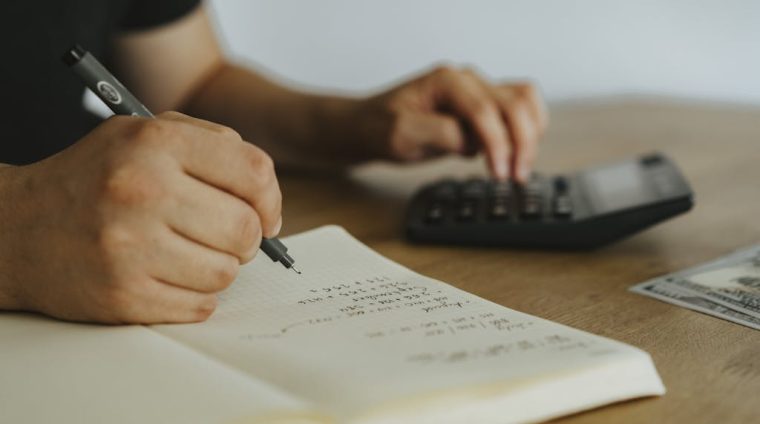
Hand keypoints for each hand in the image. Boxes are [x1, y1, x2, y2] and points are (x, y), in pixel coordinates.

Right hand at [0, 112, 280, 323]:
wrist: (16, 229)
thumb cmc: (95, 178)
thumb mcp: (145, 134)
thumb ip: (211, 145)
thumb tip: (265, 193)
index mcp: (155, 144)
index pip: (253, 172)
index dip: (270, 199)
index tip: (266, 214)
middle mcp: (142, 192)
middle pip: (245, 229)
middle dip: (247, 238)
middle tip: (227, 237)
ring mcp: (129, 248)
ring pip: (226, 272)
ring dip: (219, 267)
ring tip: (190, 255)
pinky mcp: (121, 295)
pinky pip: (199, 306)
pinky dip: (196, 296)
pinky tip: (171, 277)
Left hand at [356, 65, 547, 180]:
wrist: (369, 125)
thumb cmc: (380, 128)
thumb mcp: (400, 136)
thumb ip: (438, 134)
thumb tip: (472, 143)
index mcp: (446, 81)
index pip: (484, 110)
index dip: (497, 144)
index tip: (499, 174)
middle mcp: (467, 80)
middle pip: (514, 103)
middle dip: (522, 142)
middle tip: (516, 177)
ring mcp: (478, 90)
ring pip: (524, 101)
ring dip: (530, 135)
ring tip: (519, 168)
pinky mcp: (483, 105)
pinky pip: (519, 108)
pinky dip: (526, 130)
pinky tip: (513, 155)